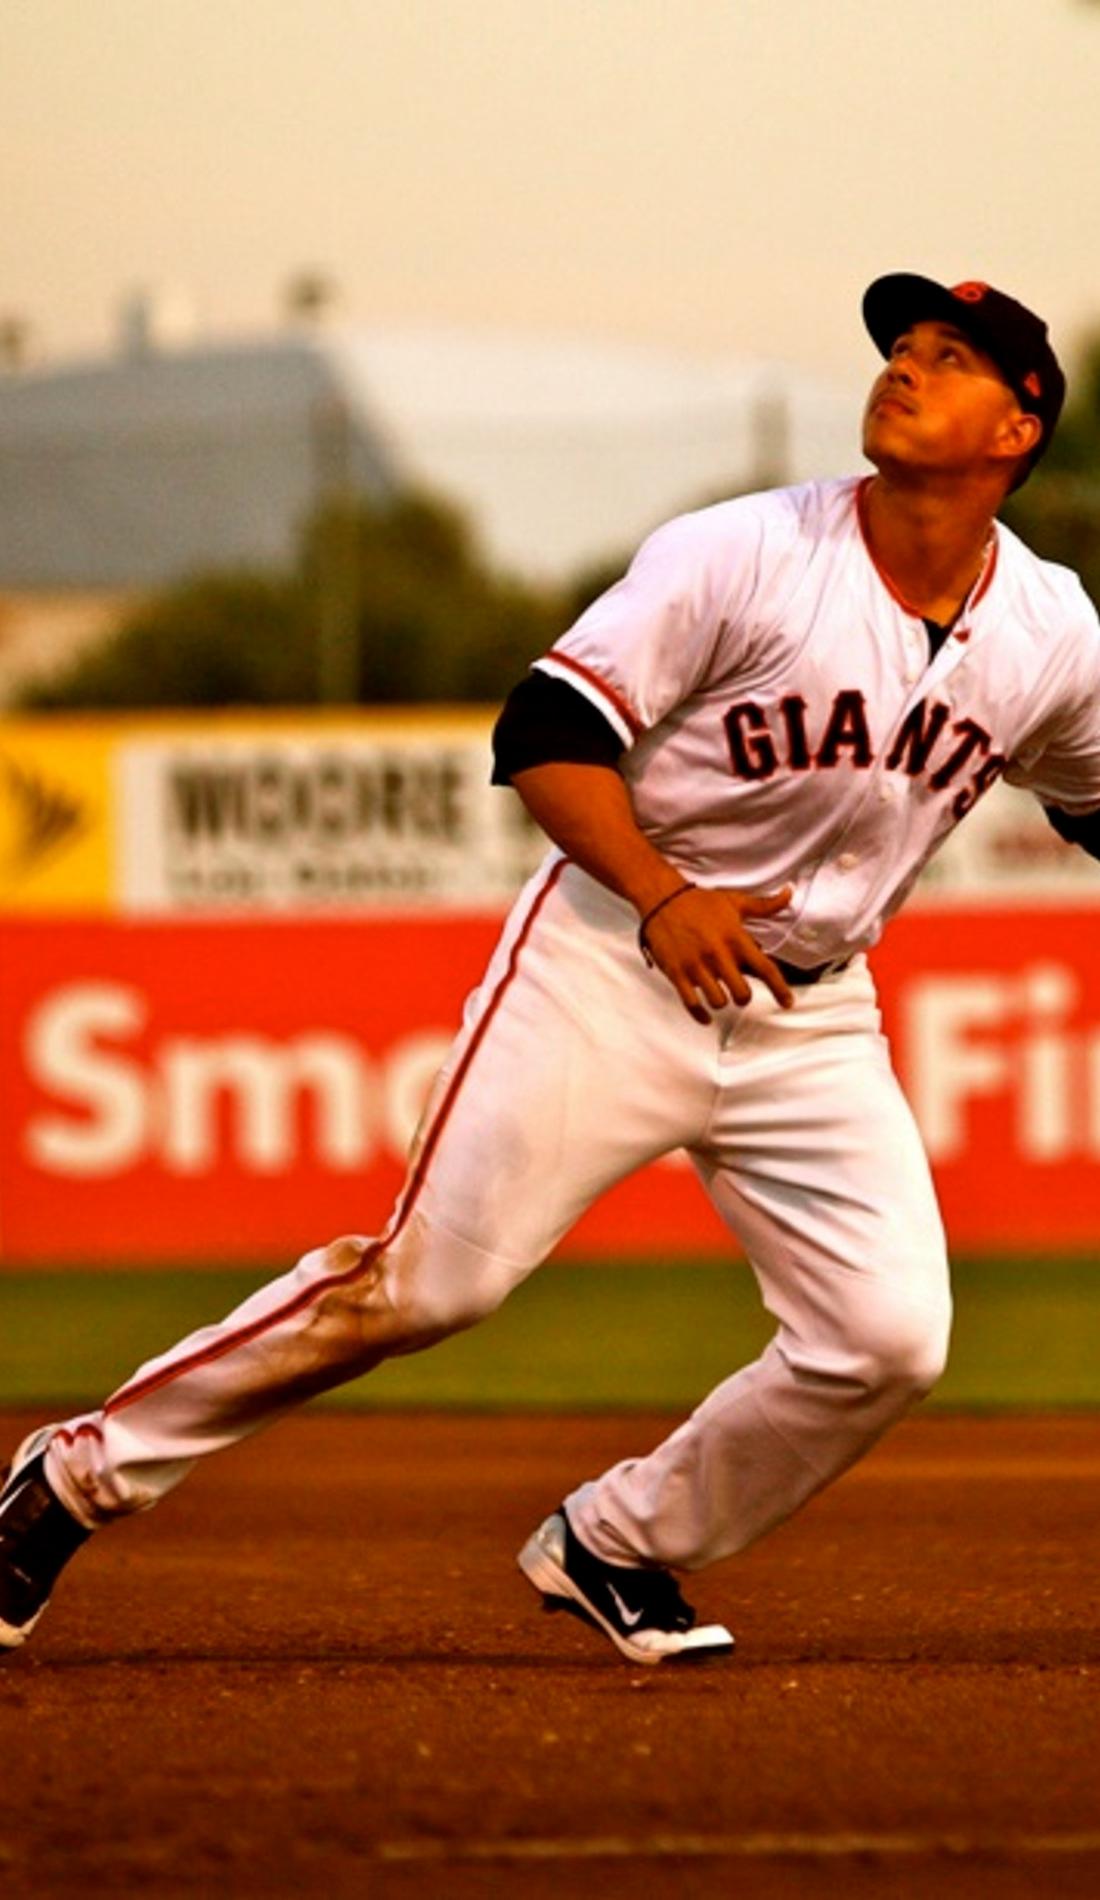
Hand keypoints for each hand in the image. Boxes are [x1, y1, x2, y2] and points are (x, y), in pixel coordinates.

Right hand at [640, 884, 793, 1021]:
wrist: (662, 898)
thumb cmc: (700, 902)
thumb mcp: (735, 902)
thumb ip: (764, 905)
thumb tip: (788, 894)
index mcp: (735, 938)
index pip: (765, 969)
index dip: (780, 989)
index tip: (787, 1002)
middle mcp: (718, 954)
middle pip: (742, 994)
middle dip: (743, 996)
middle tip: (739, 991)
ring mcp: (696, 966)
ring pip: (718, 1002)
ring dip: (721, 1001)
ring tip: (718, 993)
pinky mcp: (676, 973)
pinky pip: (691, 1004)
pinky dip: (701, 1015)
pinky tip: (706, 1017)